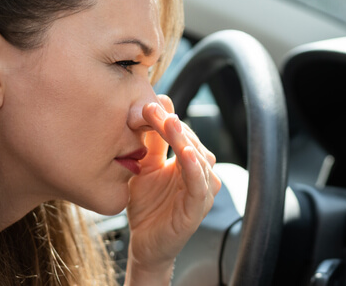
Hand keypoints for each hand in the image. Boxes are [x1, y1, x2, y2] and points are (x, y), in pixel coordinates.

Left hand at [125, 95, 220, 282]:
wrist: (143, 243)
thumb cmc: (147, 206)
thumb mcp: (144, 167)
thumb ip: (150, 142)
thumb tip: (153, 104)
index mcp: (190, 162)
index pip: (182, 134)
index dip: (167, 118)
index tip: (150, 102)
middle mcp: (201, 174)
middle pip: (191, 142)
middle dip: (173, 125)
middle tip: (155, 108)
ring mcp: (202, 191)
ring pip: (198, 158)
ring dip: (184, 140)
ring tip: (170, 123)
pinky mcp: (198, 209)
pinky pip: (199, 186)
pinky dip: (195, 168)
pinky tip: (187, 153)